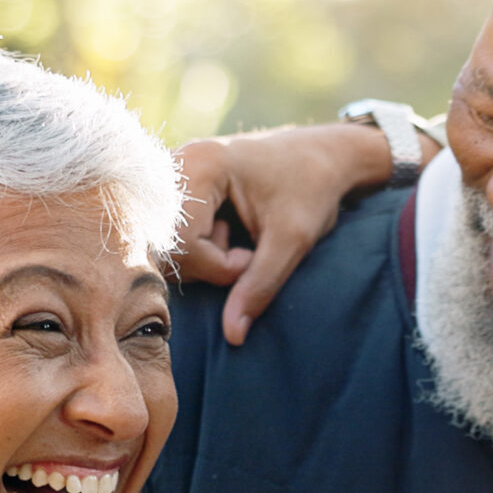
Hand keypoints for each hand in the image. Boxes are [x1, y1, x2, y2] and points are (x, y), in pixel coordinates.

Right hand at [172, 122, 435, 344]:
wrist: (324, 157)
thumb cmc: (313, 189)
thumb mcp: (293, 240)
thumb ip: (260, 286)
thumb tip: (232, 336)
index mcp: (202, 164)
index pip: (183, 242)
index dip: (217, 266)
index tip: (253, 260)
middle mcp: (178, 163)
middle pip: (169, 245)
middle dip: (209, 264)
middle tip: (247, 254)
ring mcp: (174, 174)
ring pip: (168, 244)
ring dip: (205, 256)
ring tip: (239, 239)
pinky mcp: (177, 187)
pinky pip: (173, 235)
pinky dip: (200, 247)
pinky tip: (225, 232)